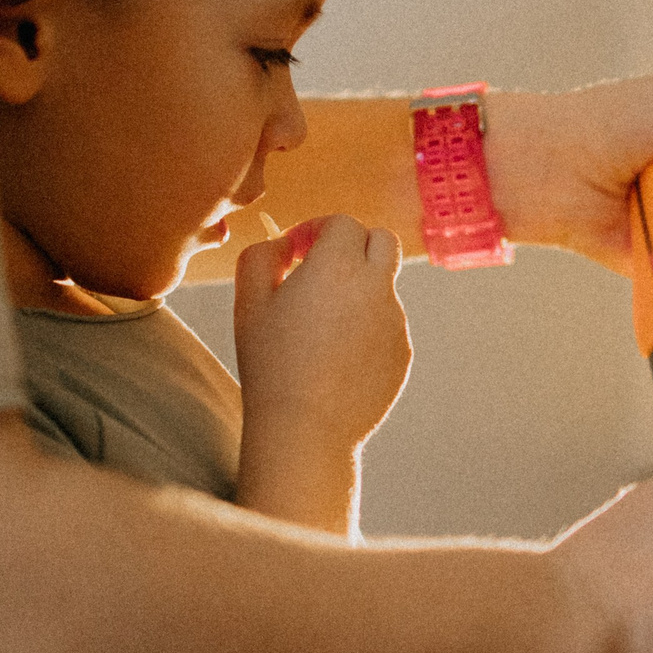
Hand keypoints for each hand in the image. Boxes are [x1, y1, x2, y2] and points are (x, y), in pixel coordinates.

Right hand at [233, 215, 409, 532]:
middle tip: (323, 270)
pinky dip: (368, 328)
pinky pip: (388, 325)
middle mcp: (376, 287)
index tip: (296, 252)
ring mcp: (395, 321)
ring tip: (321, 329)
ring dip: (359, 291)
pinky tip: (336, 359)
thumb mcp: (249, 302)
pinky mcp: (404, 353)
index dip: (316, 230)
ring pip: (384, 287)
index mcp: (338, 265)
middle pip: (382, 241)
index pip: (343, 223)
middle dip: (354, 246)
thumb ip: (262, 256)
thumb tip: (284, 245)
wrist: (306, 429)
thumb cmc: (271, 364)